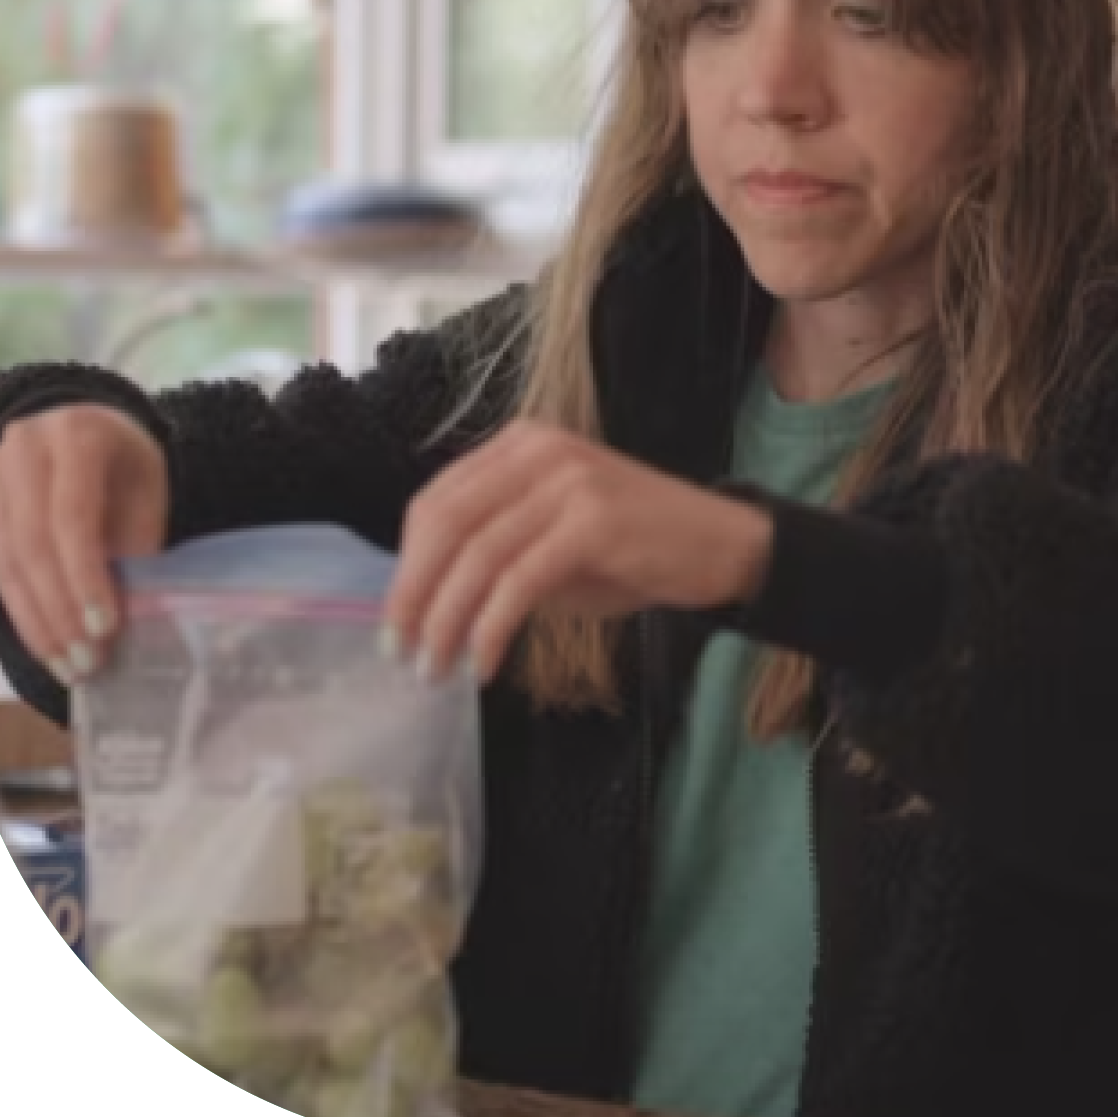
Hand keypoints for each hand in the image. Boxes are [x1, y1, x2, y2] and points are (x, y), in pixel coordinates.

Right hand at [0, 405, 169, 686]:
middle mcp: (23, 447)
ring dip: (37, 623)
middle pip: (32, 543)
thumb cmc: (128, 472)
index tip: (105, 630)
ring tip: (68, 667)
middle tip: (86, 662)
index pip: (73, 517)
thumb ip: (137, 547)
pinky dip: (22, 610)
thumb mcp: (148, 496)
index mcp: (77, 434)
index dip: (85, 578)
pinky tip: (46, 644)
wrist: (88, 434)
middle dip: (59, 612)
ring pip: (6, 561)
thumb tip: (130, 621)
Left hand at [381, 421, 773, 683]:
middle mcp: (538, 451)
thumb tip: (426, 600)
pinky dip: (491, 628)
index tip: (396, 623)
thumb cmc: (635, 549)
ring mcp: (567, 481)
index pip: (436, 502)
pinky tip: (484, 664)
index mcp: (520, 445)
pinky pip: (519, 581)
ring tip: (436, 670)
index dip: (406, 567)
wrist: (722, 546)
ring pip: (477, 555)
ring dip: (447, 621)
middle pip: (445, 523)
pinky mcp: (592, 520)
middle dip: (413, 595)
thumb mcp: (552, 538)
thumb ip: (495, 549)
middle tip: (401, 653)